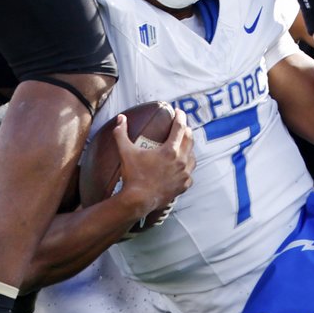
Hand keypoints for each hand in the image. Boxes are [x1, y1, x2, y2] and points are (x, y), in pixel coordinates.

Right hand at [116, 113, 194, 228]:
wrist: (138, 200)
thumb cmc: (133, 176)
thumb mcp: (126, 152)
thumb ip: (122, 134)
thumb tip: (120, 118)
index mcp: (170, 150)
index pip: (180, 128)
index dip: (180, 117)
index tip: (179, 112)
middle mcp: (181, 161)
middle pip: (189, 140)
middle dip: (186, 130)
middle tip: (181, 126)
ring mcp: (184, 174)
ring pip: (193, 157)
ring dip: (189, 149)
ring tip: (183, 146)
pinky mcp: (184, 186)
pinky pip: (190, 174)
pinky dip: (187, 168)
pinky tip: (182, 167)